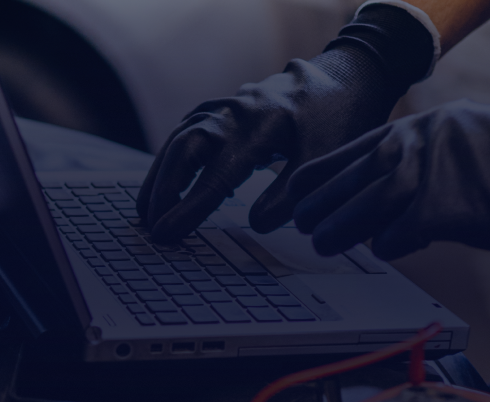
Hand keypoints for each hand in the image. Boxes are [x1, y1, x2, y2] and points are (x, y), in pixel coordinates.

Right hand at [136, 46, 404, 243]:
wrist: (343, 79)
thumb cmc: (336, 121)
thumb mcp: (325, 157)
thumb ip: (292, 192)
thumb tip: (257, 225)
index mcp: (263, 125)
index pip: (218, 174)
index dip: (190, 206)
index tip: (168, 233)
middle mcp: (237, 112)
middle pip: (186, 148)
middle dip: (164, 189)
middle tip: (150, 228)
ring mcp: (226, 106)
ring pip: (181, 138)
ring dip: (161, 174)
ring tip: (146, 212)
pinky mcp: (222, 108)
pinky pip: (186, 131)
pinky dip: (170, 158)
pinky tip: (163, 182)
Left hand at [286, 80, 489, 259]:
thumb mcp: (472, 140)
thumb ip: (435, 158)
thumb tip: (408, 189)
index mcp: (424, 126)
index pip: (353, 149)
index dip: (321, 175)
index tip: (296, 192)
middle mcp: (420, 143)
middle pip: (350, 176)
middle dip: (320, 202)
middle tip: (302, 225)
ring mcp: (433, 172)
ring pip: (364, 204)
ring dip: (341, 227)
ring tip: (323, 242)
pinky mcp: (451, 207)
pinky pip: (402, 233)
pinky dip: (393, 245)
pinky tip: (391, 250)